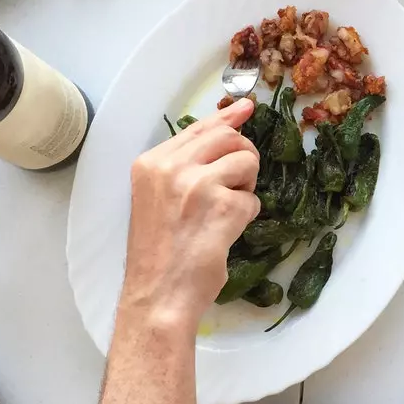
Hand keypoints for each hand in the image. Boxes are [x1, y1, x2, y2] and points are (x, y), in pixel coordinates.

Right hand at [121, 100, 261, 329]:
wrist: (158, 295)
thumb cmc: (159, 253)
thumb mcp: (159, 198)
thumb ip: (184, 168)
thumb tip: (224, 138)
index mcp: (151, 163)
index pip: (198, 128)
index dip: (227, 118)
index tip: (247, 107)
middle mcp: (171, 167)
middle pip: (228, 137)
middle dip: (243, 156)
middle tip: (239, 182)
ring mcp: (198, 184)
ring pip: (246, 161)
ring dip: (246, 187)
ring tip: (224, 213)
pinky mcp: (224, 206)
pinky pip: (252, 199)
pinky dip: (246, 216)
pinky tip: (224, 233)